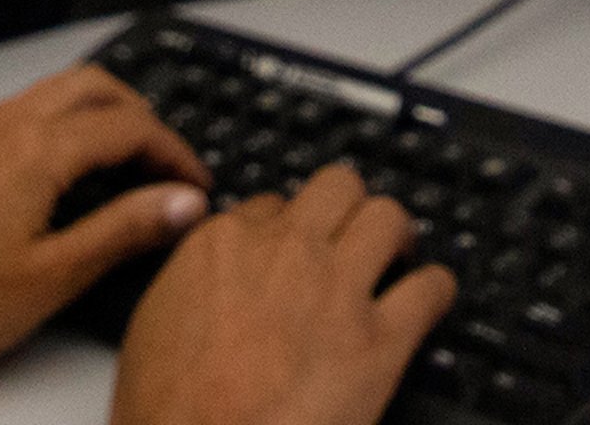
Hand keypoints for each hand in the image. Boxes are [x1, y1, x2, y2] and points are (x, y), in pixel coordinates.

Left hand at [0, 65, 210, 385]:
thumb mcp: (52, 276)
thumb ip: (123, 230)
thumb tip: (181, 201)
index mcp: (34, 151)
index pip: (129, 126)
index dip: (173, 153)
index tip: (194, 186)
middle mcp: (1, 127)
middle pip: (92, 85)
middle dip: (141, 115)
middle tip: (165, 163)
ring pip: (51, 92)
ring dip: (97, 112)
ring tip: (122, 164)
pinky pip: (17, 111)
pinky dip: (56, 122)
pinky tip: (58, 173)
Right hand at [109, 164, 456, 424]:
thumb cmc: (169, 412)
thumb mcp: (152, 326)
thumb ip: (190, 282)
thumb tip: (207, 276)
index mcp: (224, 245)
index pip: (271, 204)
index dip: (289, 227)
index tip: (297, 247)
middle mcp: (286, 253)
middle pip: (337, 188)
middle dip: (349, 208)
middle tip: (354, 235)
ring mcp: (338, 290)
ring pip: (389, 218)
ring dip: (397, 235)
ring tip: (399, 256)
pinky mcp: (381, 340)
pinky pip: (431, 289)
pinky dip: (437, 290)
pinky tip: (432, 299)